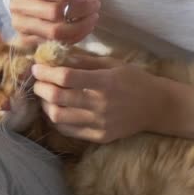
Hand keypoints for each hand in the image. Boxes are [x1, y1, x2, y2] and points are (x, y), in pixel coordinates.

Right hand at [9, 0, 100, 46]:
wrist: (32, 2)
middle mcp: (17, 6)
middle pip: (52, 13)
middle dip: (80, 10)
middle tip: (95, 5)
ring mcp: (21, 26)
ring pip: (55, 32)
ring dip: (80, 26)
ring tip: (93, 18)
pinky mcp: (28, 42)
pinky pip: (56, 43)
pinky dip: (75, 37)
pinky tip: (84, 28)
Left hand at [32, 54, 166, 142]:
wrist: (156, 106)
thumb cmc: (134, 80)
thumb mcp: (112, 64)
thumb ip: (84, 62)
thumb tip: (57, 57)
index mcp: (104, 82)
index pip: (66, 77)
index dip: (46, 72)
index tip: (37, 67)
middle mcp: (101, 104)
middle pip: (58, 98)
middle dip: (40, 88)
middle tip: (37, 81)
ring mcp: (100, 123)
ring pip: (58, 117)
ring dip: (45, 105)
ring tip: (46, 97)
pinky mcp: (100, 136)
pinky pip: (69, 131)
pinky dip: (57, 120)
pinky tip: (57, 110)